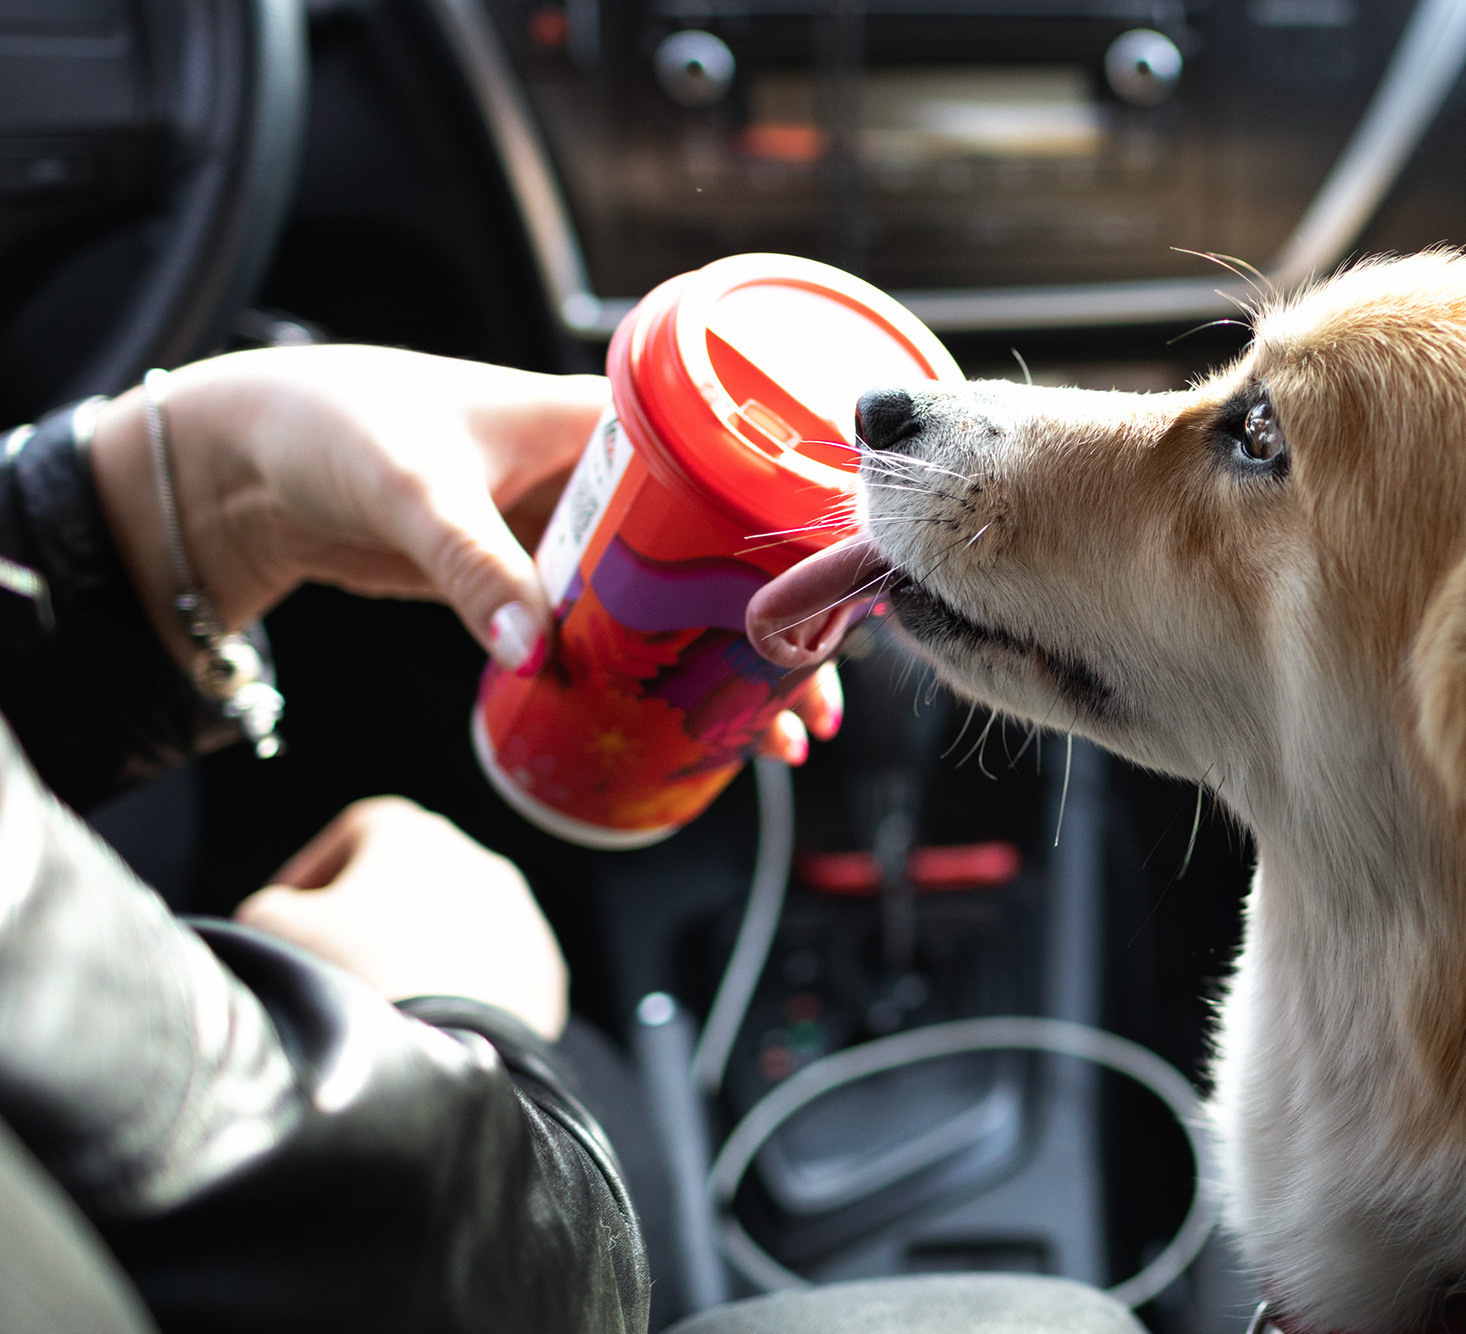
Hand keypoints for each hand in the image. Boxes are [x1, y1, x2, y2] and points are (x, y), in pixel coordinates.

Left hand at [88, 345, 843, 761]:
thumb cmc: (336, 428)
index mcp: (602, 421)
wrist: (248, 462)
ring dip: (727, 669)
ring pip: (681, 605)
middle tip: (810, 706)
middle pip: (724, 557)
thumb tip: (538, 655)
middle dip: (775, 631)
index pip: (729, 466)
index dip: (786, 537)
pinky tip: (689, 730)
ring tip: (774, 740)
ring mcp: (577, 534)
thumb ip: (471, 566)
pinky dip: (658, 678)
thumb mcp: (412, 488)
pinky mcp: (539, 580)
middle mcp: (607, 477)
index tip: (824, 604)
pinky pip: (622, 633)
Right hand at [235, 797, 568, 1038]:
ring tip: (385, 998)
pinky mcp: (547, 969)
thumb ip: (266, 905)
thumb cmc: (349, 978)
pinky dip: (465, 988)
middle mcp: (478, 858)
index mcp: (412, 832)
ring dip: (421, 949)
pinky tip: (434, 1023)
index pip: (356, 832)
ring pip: (459, 924)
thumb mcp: (269, 928)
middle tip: (332, 959)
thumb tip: (279, 913)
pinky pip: (496, 970)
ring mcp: (521, 914)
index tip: (289, 910)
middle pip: (413, 877)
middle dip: (370, 913)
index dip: (314, 869)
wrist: (439, 1061)